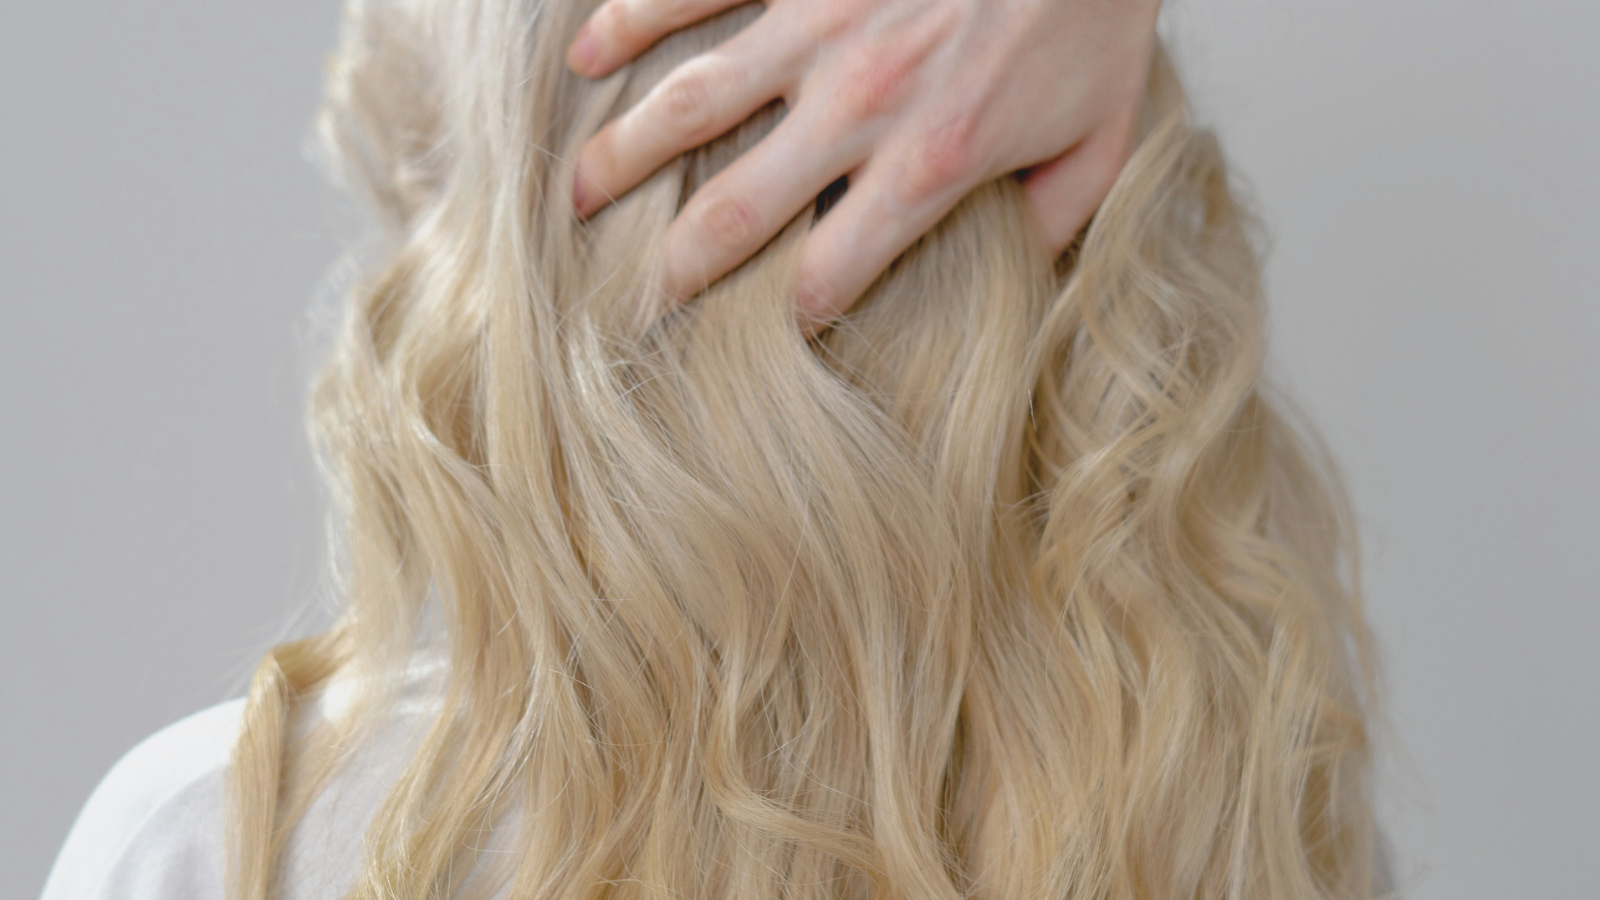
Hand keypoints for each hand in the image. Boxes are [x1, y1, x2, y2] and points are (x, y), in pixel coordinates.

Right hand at [568, 0, 1160, 329]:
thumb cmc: (1095, 13)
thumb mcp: (1101, 137)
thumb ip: (1051, 220)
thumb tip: (1018, 282)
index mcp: (929, 161)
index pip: (832, 272)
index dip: (794, 315)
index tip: (770, 330)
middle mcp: (856, 103)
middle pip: (734, 210)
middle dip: (675, 265)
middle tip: (635, 298)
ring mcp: (814, 25)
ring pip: (689, 103)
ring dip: (623, 155)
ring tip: (576, 194)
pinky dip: (629, 20)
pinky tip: (583, 55)